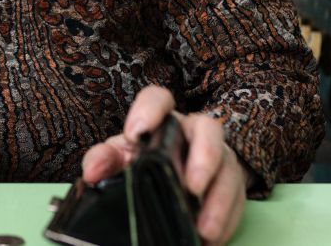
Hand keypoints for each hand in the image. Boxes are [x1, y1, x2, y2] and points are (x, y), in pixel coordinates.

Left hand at [80, 86, 247, 244]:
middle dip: (204, 156)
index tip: (136, 133)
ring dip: (218, 199)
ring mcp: (219, 158)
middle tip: (191, 186)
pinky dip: (226, 220)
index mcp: (164, 121)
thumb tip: (92, 171)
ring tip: (203, 227)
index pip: (159, 98)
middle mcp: (195, 133)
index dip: (150, 109)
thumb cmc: (143, 164)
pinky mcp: (233, 185)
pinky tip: (212, 237)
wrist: (169, 184)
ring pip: (228, 168)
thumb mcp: (120, 160)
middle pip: (209, 128)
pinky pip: (238, 200)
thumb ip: (103, 160)